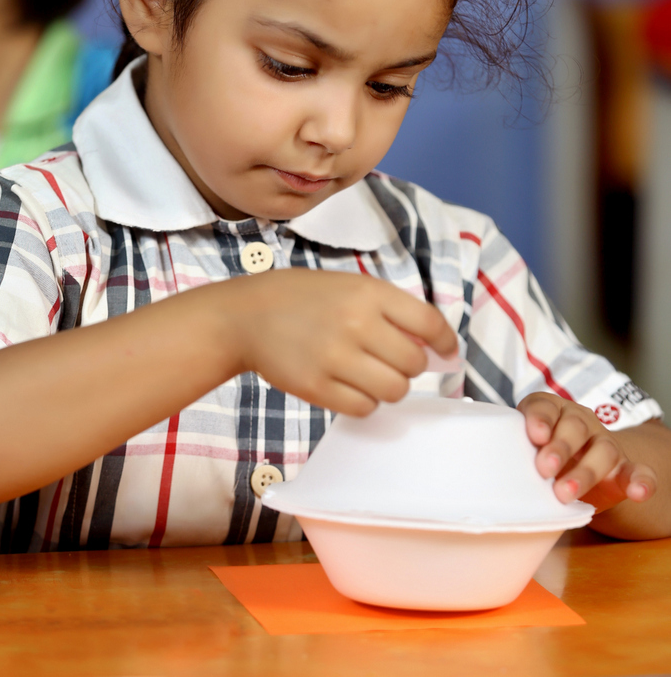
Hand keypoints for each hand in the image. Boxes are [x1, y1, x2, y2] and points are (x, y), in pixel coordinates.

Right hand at [214, 269, 456, 415]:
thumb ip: (390, 310)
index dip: (446, 343)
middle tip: (392, 360)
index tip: (447, 353)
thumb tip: (433, 347)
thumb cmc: (304, 299)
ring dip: (391, 387)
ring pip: (395, 390)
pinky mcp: (317, 387)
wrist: (246, 316)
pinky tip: (351, 386)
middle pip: (414, 363)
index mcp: (368, 292)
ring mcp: (336, 357)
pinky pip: (365, 408)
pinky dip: (365, 402)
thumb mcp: (350, 286)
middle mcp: (356, 323)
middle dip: (411, 366)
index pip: (429, 323)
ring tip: (371, 374)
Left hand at [517, 392, 657, 513]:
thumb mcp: (525, 450)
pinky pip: (638, 471)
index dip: (540, 418)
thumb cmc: (540, 458)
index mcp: (553, 411)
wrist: (576, 472)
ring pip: (602, 449)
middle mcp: (580, 423)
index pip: (545, 406)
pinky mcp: (623, 468)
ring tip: (565, 493)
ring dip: (585, 472)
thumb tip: (492, 470)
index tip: (535, 434)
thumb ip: (515, 451)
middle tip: (544, 469)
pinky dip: (641, 481)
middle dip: (559, 447)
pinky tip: (638, 492)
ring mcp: (603, 444)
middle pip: (574, 427)